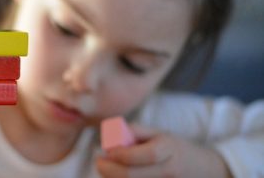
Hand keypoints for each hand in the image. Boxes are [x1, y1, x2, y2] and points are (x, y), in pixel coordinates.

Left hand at [96, 125, 231, 177]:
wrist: (204, 171)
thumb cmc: (175, 149)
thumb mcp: (159, 134)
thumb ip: (135, 131)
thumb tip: (109, 135)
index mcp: (169, 150)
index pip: (144, 155)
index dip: (122, 154)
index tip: (106, 151)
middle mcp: (169, 172)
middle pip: (132, 176)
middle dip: (109, 170)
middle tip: (98, 162)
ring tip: (106, 169)